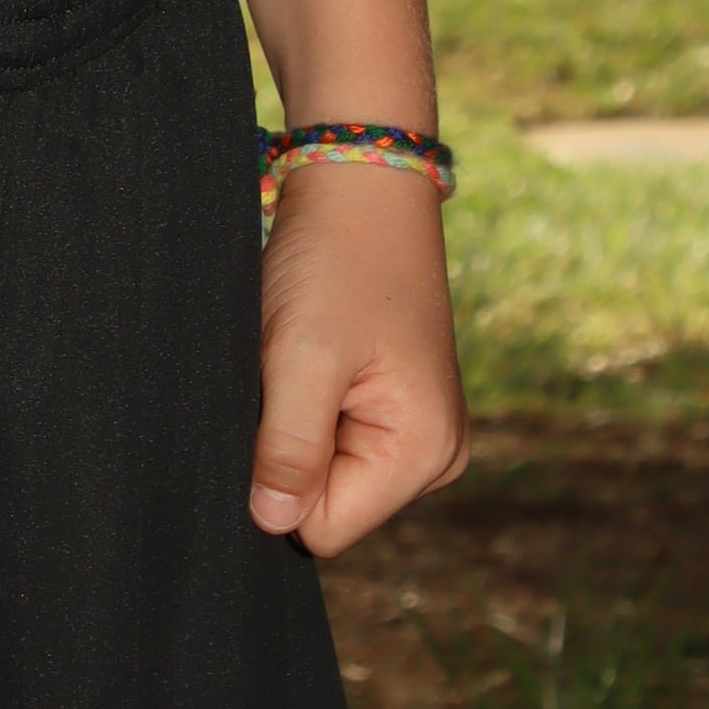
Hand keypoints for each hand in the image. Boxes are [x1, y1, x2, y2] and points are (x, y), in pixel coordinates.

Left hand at [249, 163, 468, 557]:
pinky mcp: (399, 403)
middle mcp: (436, 454)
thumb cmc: (335, 260)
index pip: (323, 528)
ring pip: (326, 470)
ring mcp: (421, 429)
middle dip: (290, 447)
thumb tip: (273, 526)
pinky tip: (314, 351)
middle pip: (328, 503)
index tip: (279, 400)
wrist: (362, 179)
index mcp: (424, 452)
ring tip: (304, 354)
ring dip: (297, 420)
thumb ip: (290, 451)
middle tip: (292, 369)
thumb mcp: (301, 356)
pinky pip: (336, 435)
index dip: (280, 477)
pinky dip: (309, 400)